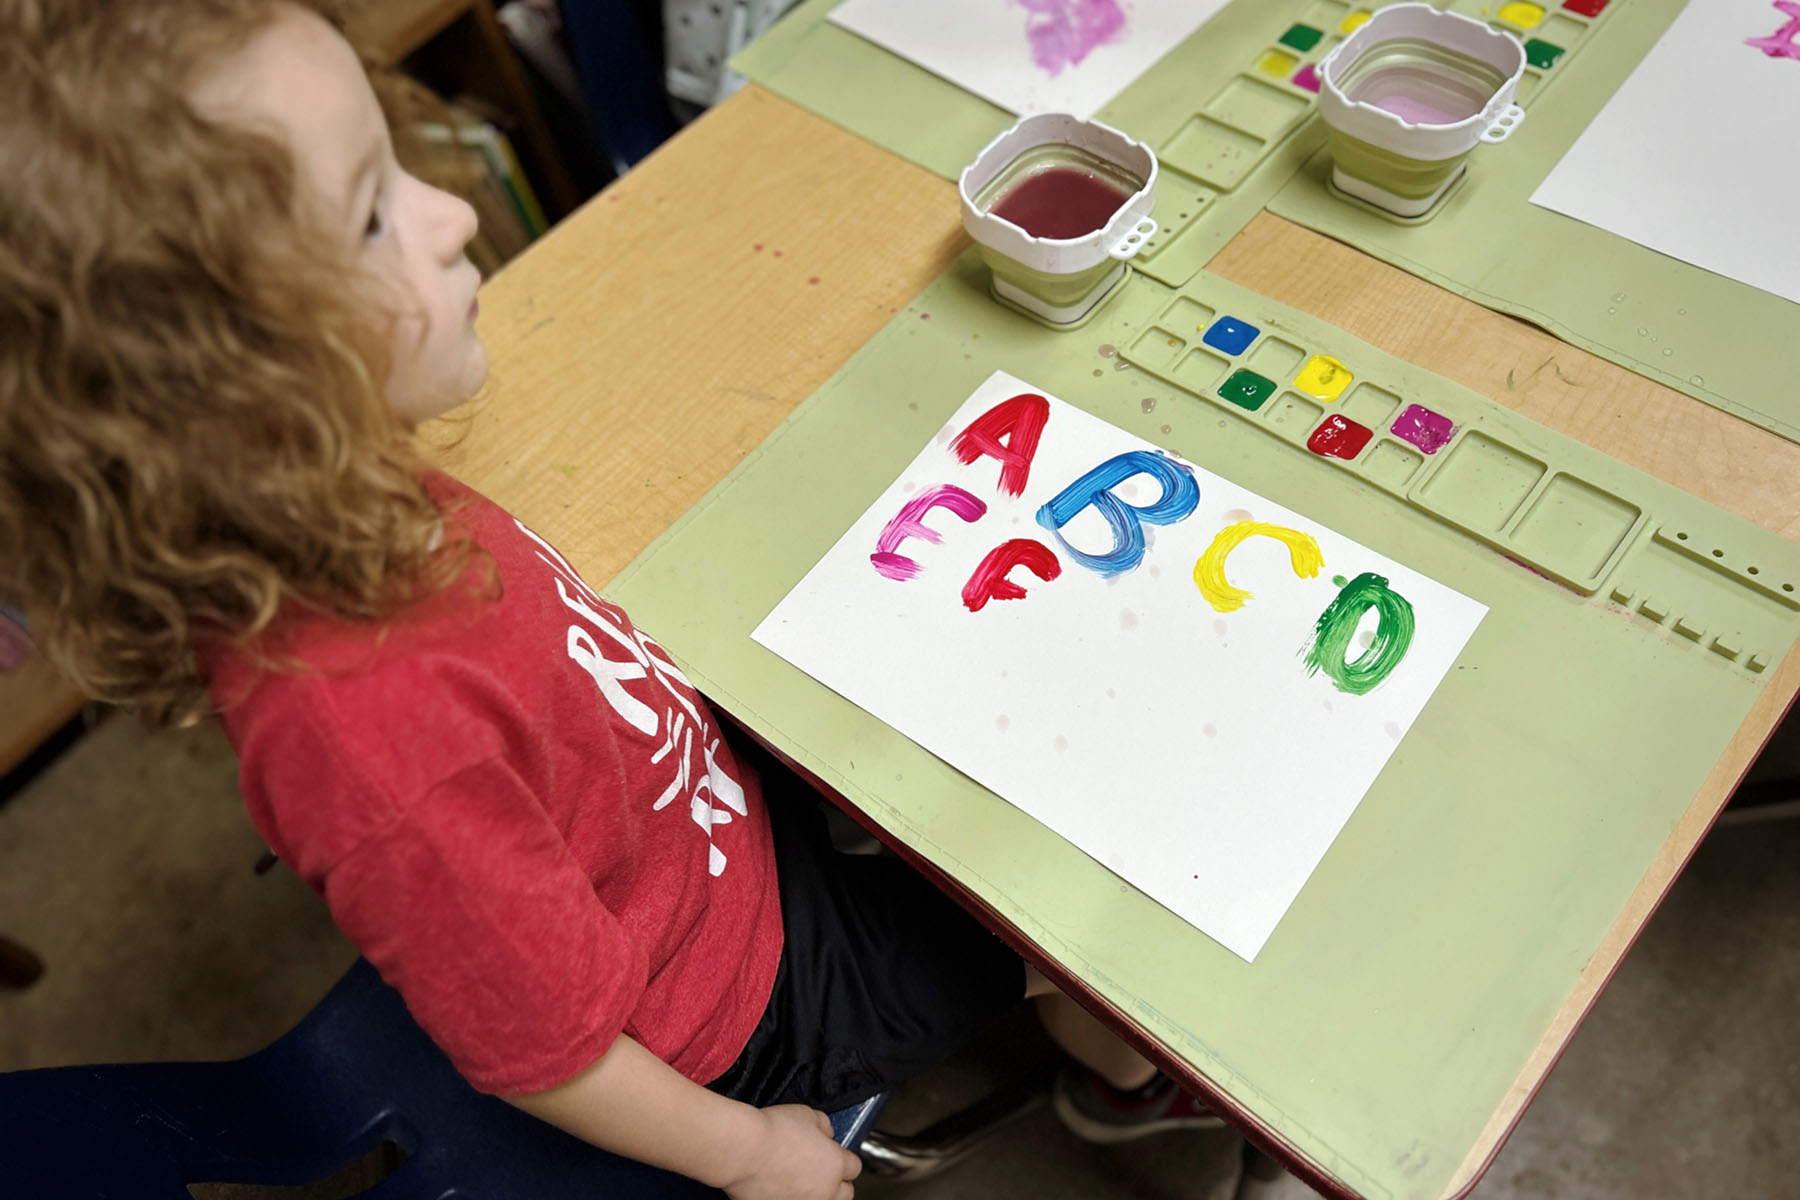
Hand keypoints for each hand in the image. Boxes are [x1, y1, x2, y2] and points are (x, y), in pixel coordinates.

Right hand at [722, 1104, 860, 1199]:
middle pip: (845, 1194)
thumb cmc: (771, 1132)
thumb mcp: (807, 1114)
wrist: (742, 1150)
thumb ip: (823, 1126)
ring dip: (818, 1194)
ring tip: (803, 1182)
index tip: (836, 1156)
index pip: (854, 1168)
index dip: (844, 1159)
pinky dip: (792, 1198)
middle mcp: (825, 1190)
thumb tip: (826, 1133)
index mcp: (835, 1164)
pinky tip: (782, 1188)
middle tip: (823, 1171)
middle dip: (837, 1183)